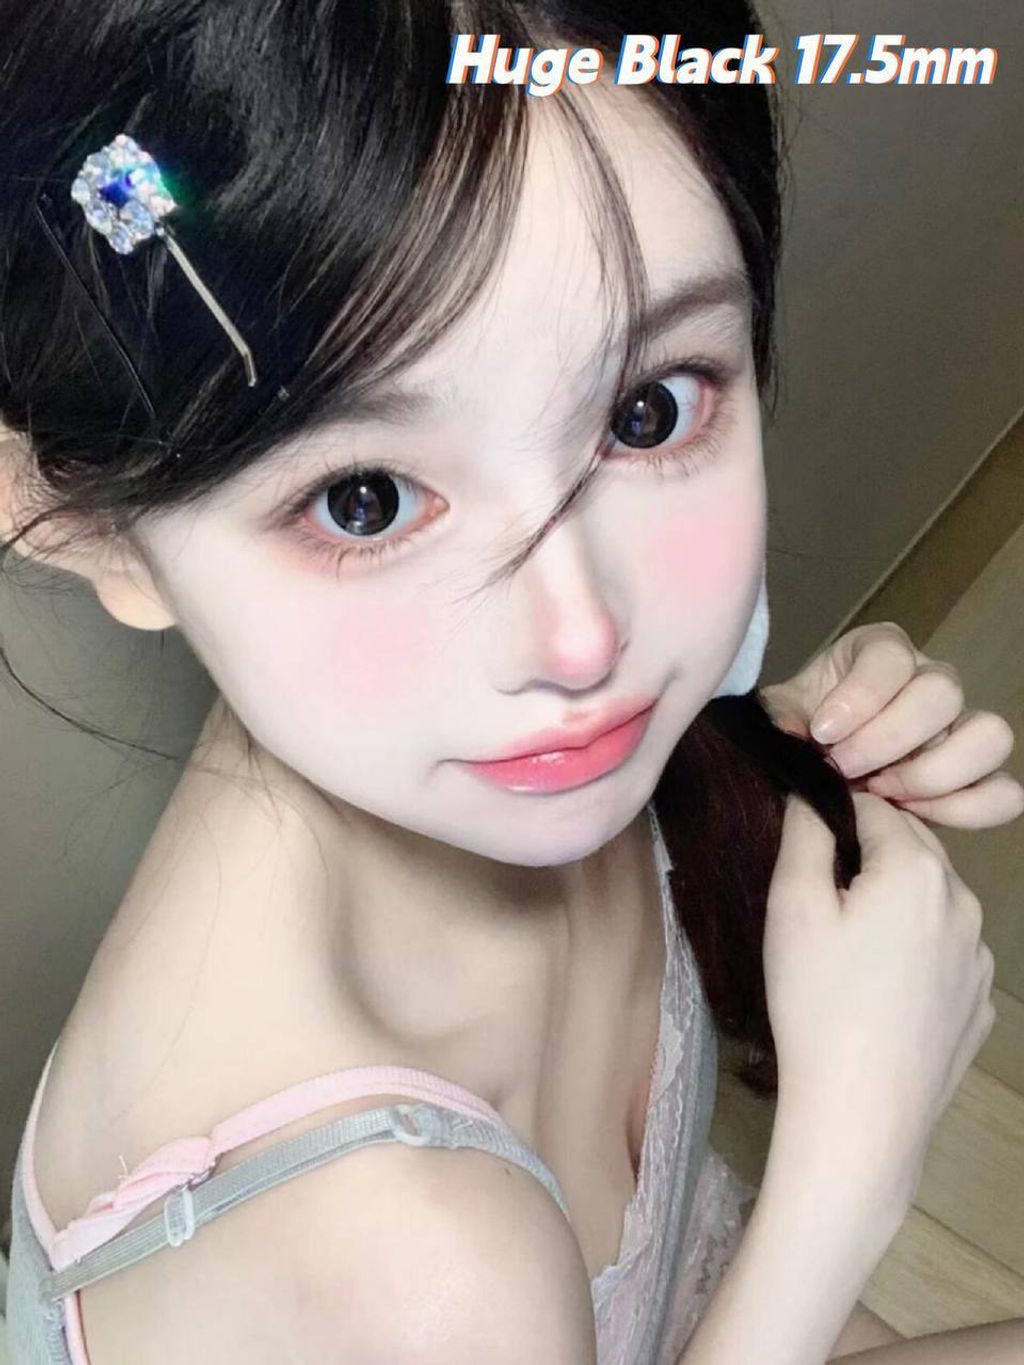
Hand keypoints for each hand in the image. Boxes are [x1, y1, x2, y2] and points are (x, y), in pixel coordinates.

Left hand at [760, 621, 1023, 829]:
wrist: (817, 770)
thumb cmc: (802, 731)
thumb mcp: (781, 718)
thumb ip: (779, 718)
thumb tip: (792, 731)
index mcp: (880, 653)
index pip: (890, 656)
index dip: (861, 695)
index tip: (822, 731)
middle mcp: (930, 681)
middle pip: (942, 692)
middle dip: (890, 738)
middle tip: (847, 768)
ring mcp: (961, 728)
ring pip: (989, 735)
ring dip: (935, 773)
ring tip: (884, 795)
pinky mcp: (976, 776)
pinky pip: (1003, 791)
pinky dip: (967, 809)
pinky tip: (914, 817)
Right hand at [765, 791, 995, 1211]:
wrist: (861, 1112)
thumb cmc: (817, 1002)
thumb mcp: (791, 905)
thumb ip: (804, 832)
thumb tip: (812, 791)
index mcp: (917, 869)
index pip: (874, 806)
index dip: (834, 816)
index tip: (804, 847)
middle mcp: (963, 902)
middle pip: (912, 849)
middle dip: (869, 857)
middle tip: (819, 899)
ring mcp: (980, 957)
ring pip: (933, 901)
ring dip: (896, 903)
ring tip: (848, 951)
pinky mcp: (980, 1003)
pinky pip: (946, 953)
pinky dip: (916, 952)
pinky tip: (879, 990)